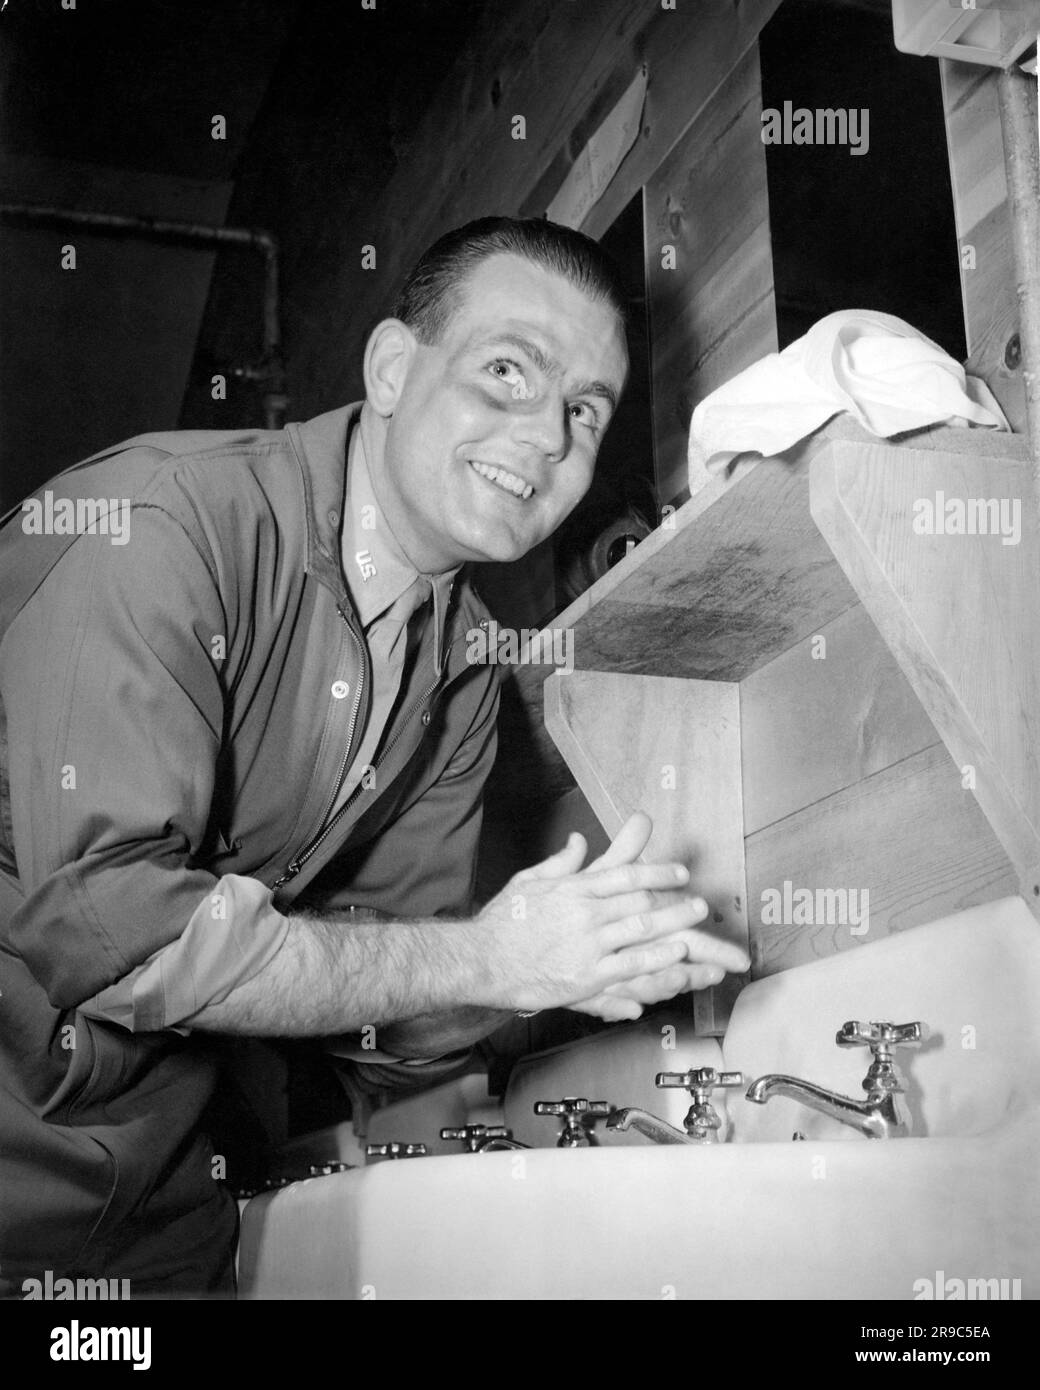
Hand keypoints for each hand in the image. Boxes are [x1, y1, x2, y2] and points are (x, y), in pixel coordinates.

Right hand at [474, 811, 748, 1016]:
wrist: (479, 960)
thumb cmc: (501, 923)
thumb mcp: (529, 882)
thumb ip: (560, 862)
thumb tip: (580, 840)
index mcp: (573, 888)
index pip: (625, 874)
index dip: (657, 872)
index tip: (679, 873)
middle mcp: (584, 913)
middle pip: (640, 900)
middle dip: (674, 900)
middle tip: (700, 902)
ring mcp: (587, 945)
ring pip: (641, 930)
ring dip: (674, 925)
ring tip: (697, 924)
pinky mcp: (585, 976)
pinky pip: (630, 966)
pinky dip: (656, 960)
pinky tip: (676, 957)